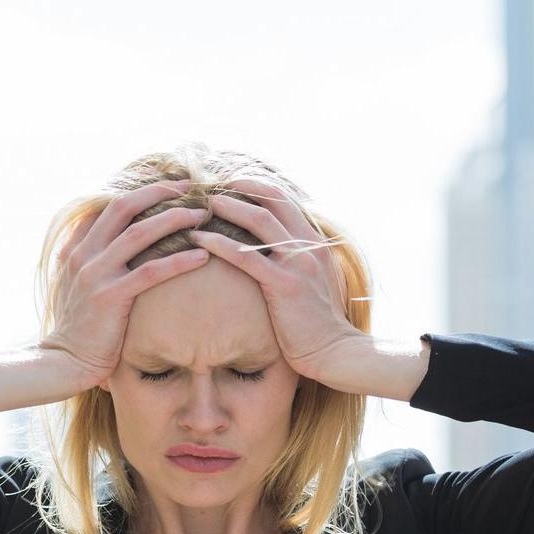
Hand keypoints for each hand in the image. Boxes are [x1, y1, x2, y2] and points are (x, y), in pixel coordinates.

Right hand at [40, 180, 212, 390]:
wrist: (65, 360)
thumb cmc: (77, 325)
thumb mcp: (71, 282)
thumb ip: (85, 256)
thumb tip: (102, 237)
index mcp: (77, 247)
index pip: (108, 206)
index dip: (140, 192)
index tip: (168, 187)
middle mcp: (84, 254)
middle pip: (123, 207)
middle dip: (158, 192)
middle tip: (188, 188)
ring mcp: (96, 274)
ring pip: (139, 233)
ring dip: (174, 219)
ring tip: (201, 214)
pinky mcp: (111, 297)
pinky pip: (150, 272)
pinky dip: (179, 260)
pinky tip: (202, 256)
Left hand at [186, 179, 364, 383]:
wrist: (334, 350)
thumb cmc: (318, 323)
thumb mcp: (313, 282)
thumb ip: (298, 261)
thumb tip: (273, 252)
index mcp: (315, 242)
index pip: (286, 200)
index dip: (259, 187)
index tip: (234, 183)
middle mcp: (308, 246)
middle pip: (273, 200)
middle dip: (242, 187)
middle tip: (214, 185)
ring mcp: (298, 263)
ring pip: (259, 220)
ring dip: (229, 206)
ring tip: (204, 204)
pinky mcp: (284, 285)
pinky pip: (246, 256)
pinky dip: (219, 243)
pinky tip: (199, 239)